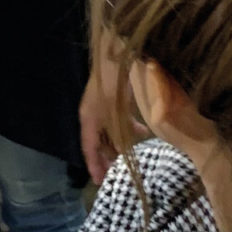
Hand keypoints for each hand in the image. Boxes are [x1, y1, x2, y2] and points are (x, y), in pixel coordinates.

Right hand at [79, 35, 132, 184]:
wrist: (116, 49)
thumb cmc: (115, 79)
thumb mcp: (117, 109)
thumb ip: (120, 131)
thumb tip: (124, 152)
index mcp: (89, 117)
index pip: (88, 148)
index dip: (94, 166)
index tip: (99, 182)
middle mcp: (93, 114)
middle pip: (98, 142)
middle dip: (106, 159)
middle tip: (115, 175)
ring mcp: (102, 105)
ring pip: (109, 132)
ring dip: (118, 144)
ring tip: (130, 158)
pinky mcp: (112, 98)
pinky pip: (117, 120)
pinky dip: (128, 129)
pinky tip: (142, 132)